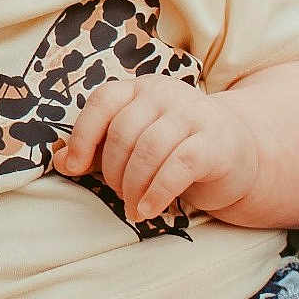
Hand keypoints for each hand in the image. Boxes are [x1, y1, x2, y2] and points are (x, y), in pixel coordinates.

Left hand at [54, 76, 258, 221]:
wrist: (239, 154)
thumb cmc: (175, 149)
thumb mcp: (135, 143)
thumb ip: (99, 148)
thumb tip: (60, 160)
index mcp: (140, 89)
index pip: (103, 102)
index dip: (83, 136)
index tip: (76, 167)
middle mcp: (165, 93)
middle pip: (123, 132)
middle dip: (114, 172)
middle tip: (120, 195)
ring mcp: (192, 114)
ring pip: (148, 150)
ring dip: (134, 187)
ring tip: (134, 209)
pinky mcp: (214, 141)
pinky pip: (178, 165)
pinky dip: (158, 192)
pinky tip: (150, 210)